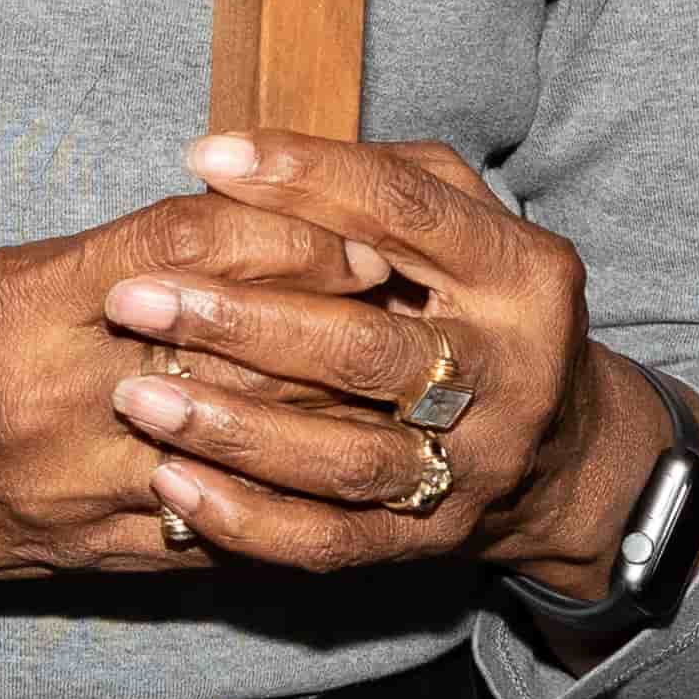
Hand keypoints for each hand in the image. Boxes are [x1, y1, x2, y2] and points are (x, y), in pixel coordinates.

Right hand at [0, 192, 394, 596]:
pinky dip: (269, 498)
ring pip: (235, 449)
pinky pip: (203, 530)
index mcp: (29, 304)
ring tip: (393, 391)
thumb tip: (238, 230)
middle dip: (330, 328)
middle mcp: (55, 399)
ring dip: (321, 420)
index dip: (287, 236)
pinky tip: (326, 479)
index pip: (191, 255)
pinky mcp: (80, 554)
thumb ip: (112, 262)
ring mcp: (71, 488)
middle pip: (234, 355)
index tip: (356, 223)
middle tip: (409, 302)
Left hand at [97, 129, 659, 588]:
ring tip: (136, 394)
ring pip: (343, 456)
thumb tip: (242, 161)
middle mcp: (509, 372)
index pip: (404, 210)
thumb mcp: (462, 221)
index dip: (304, 178)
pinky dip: (246, 517)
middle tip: (136, 297)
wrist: (561, 450)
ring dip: (232, 429)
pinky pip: (329, 540)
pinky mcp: (430, 540)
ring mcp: (473, 467)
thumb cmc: (482, 303)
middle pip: (365, 346)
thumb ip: (375, 182)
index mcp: (521, 272)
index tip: (206, 158)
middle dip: (242, 321)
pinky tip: (173, 480)